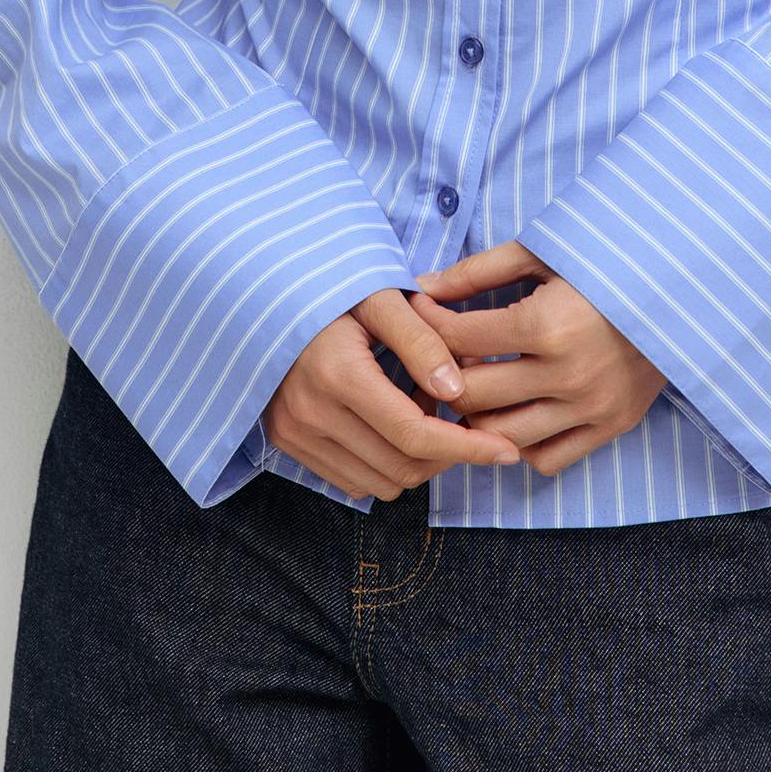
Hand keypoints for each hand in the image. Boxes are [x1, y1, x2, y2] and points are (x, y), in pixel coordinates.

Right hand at [262, 288, 524, 501]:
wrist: (264, 293)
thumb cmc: (331, 288)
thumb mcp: (381, 297)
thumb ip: (421, 340)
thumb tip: (456, 390)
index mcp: (338, 375)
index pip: (415, 436)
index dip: (468, 448)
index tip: (506, 449)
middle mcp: (310, 413)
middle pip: (402, 467)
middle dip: (446, 454)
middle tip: (461, 416)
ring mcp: (294, 432)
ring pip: (379, 483)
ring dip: (414, 460)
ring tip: (419, 411)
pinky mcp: (285, 441)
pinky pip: (350, 480)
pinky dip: (382, 463)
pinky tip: (389, 423)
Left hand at [407, 239, 666, 477]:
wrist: (682, 290)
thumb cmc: (605, 263)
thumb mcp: (543, 253)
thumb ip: (478, 272)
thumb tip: (422, 287)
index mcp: (548, 325)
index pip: (458, 340)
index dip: (428, 324)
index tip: (421, 312)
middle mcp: (568, 375)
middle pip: (471, 396)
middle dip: (441, 375)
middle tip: (438, 357)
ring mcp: (591, 408)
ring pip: (501, 436)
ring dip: (476, 415)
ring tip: (473, 387)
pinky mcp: (611, 426)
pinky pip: (545, 458)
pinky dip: (520, 442)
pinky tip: (516, 411)